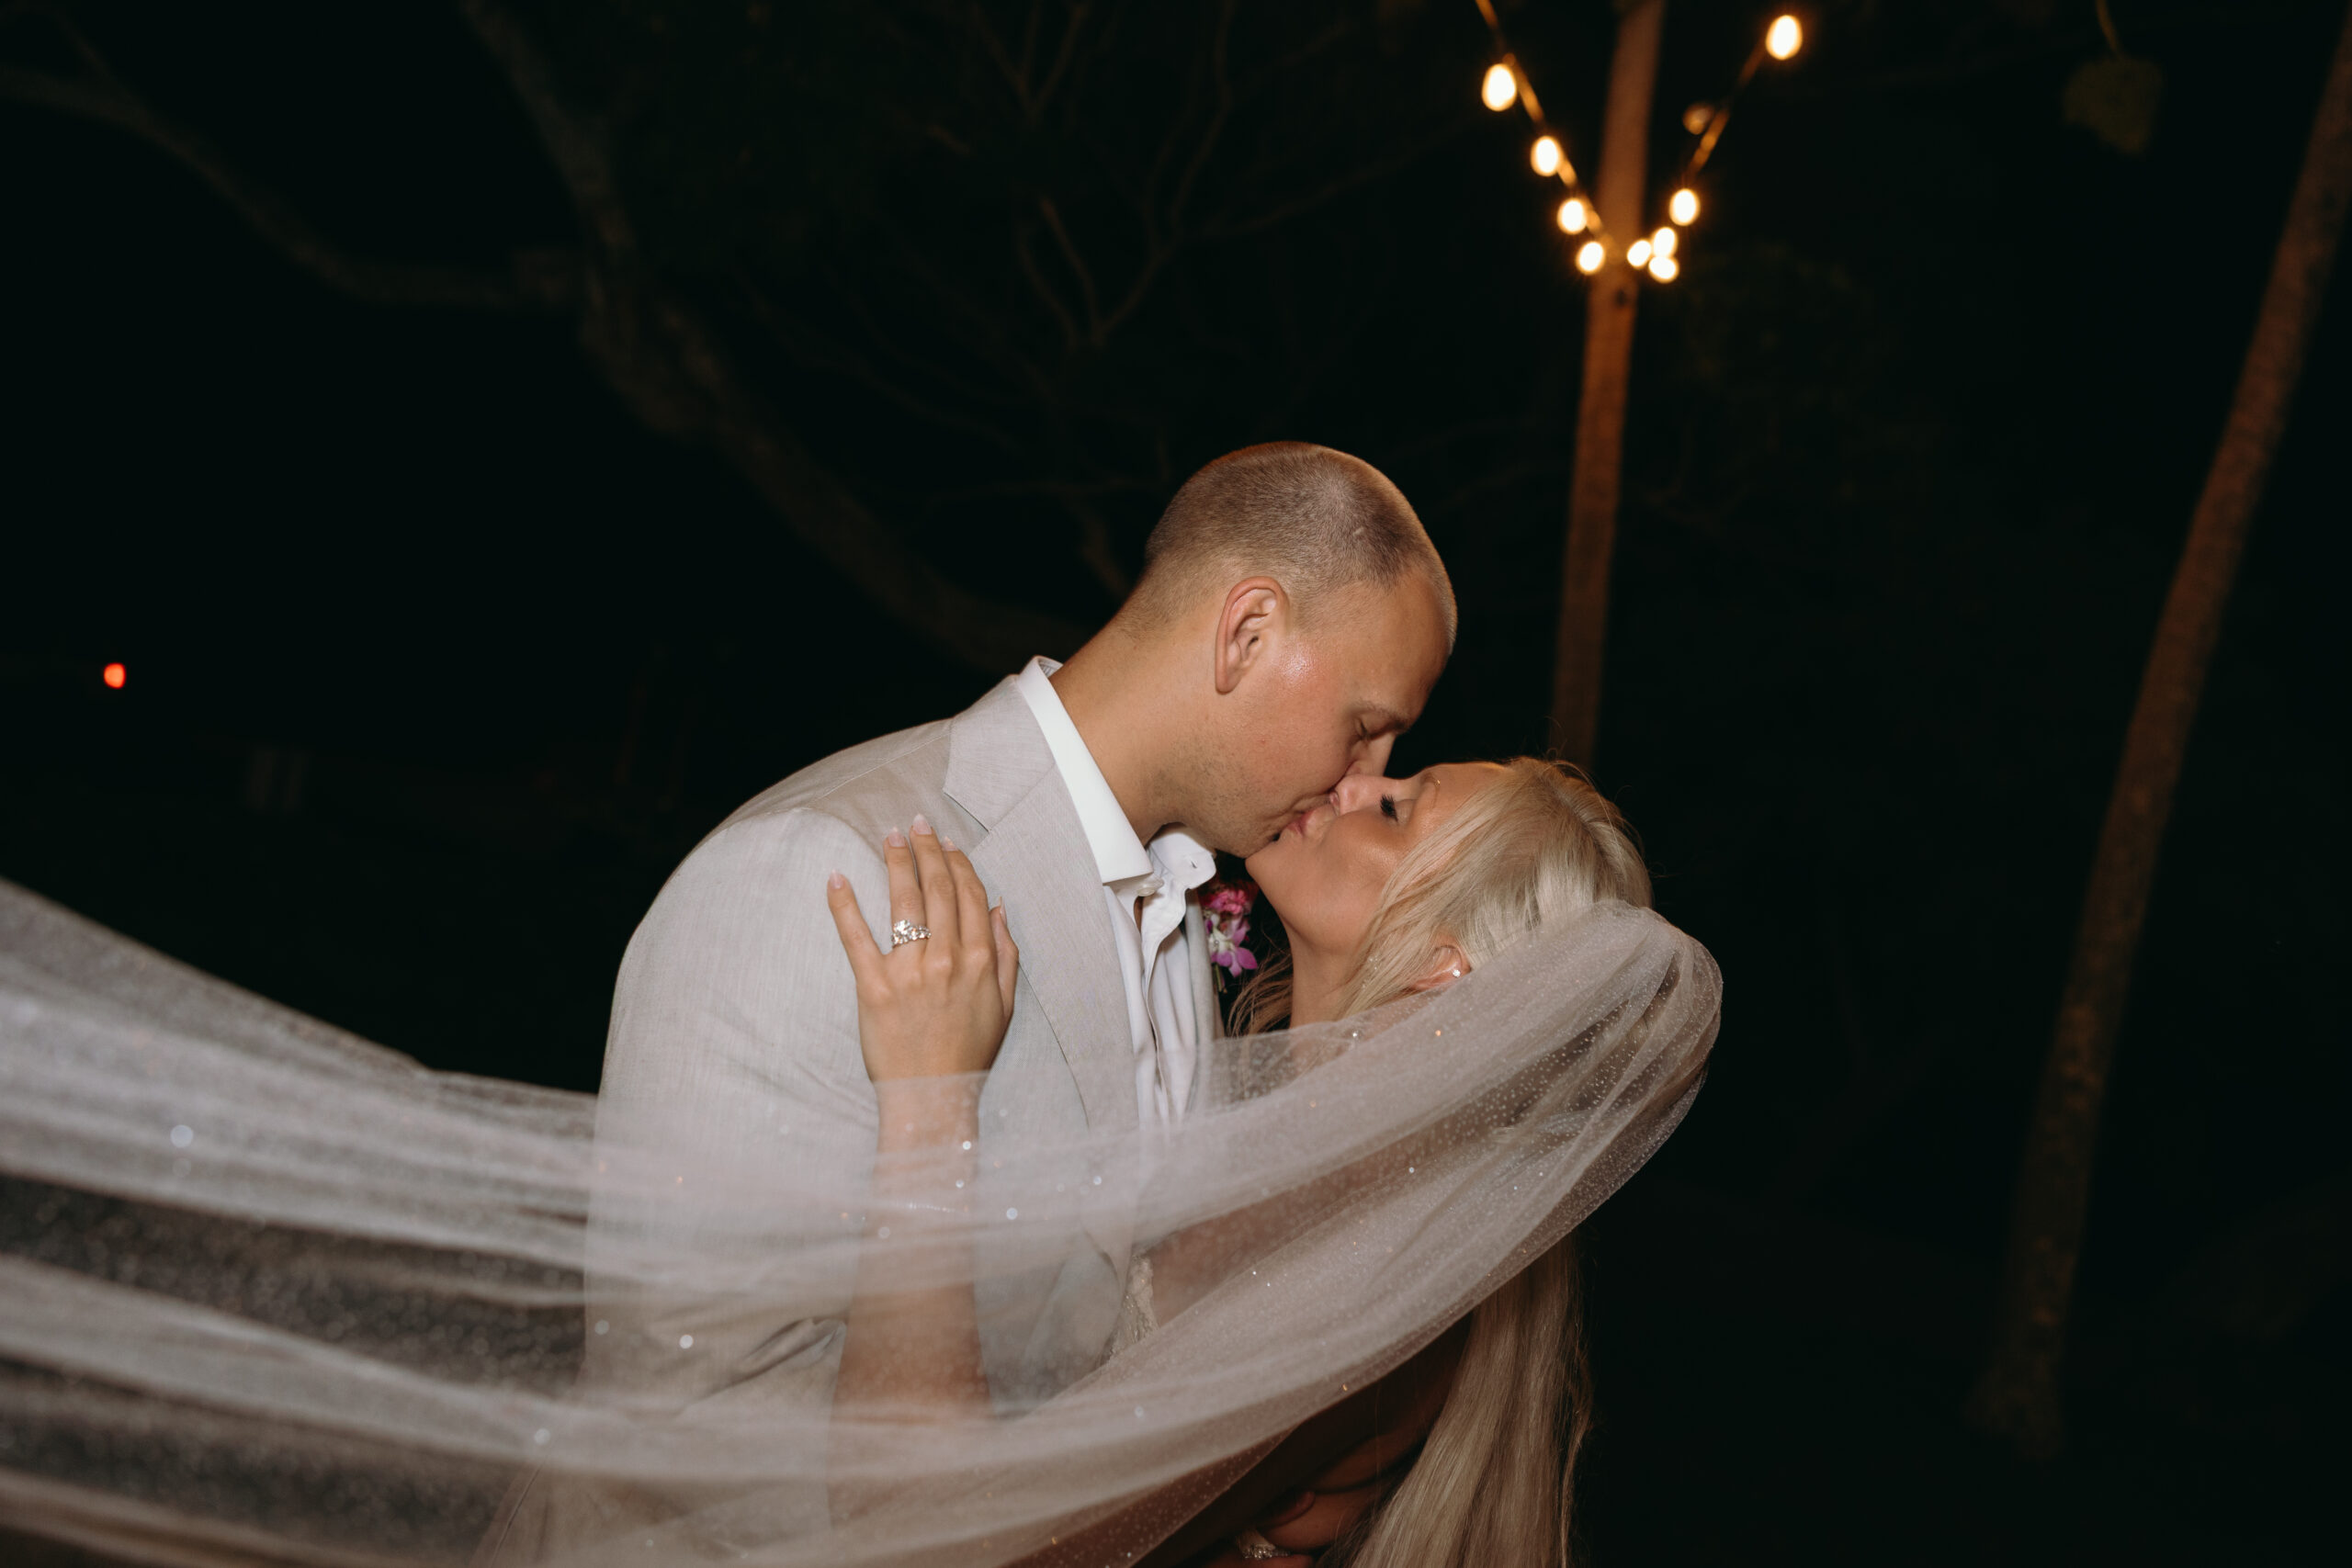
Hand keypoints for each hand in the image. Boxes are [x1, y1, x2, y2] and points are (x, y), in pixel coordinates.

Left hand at [826, 815, 1017, 1083]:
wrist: (934, 1096)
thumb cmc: (969, 1053)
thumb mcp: (1005, 1005)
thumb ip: (1007, 954)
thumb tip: (998, 908)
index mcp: (982, 960)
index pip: (969, 895)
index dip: (958, 863)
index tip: (947, 842)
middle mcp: (948, 959)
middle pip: (937, 889)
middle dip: (926, 850)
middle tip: (915, 824)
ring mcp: (910, 972)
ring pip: (904, 902)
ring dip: (896, 862)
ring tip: (889, 837)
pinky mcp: (875, 988)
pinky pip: (857, 938)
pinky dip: (844, 905)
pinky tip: (837, 878)